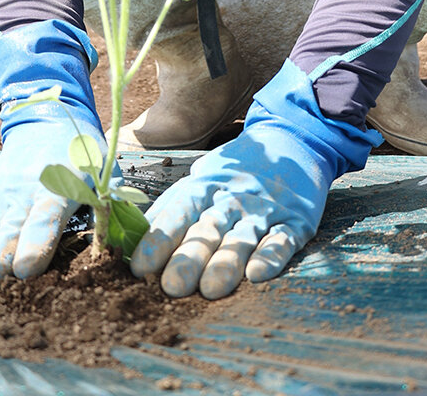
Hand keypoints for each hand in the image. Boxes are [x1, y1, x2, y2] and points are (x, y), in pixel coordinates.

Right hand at [0, 19, 107, 293]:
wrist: (47, 118)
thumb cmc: (82, 153)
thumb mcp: (103, 171)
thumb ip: (107, 204)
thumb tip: (117, 240)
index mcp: (60, 188)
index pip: (47, 218)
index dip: (36, 242)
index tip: (26, 267)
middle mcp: (25, 194)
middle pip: (9, 230)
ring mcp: (0, 198)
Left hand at [130, 59, 380, 299]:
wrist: (293, 136)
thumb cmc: (238, 168)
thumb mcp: (202, 177)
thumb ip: (172, 206)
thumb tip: (131, 234)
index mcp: (205, 186)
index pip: (178, 212)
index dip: (158, 239)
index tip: (139, 267)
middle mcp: (232, 198)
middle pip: (208, 229)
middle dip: (189, 258)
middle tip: (172, 286)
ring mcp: (264, 209)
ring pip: (242, 237)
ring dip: (226, 263)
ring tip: (211, 289)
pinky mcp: (295, 219)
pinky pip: (282, 239)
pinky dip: (271, 256)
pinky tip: (258, 273)